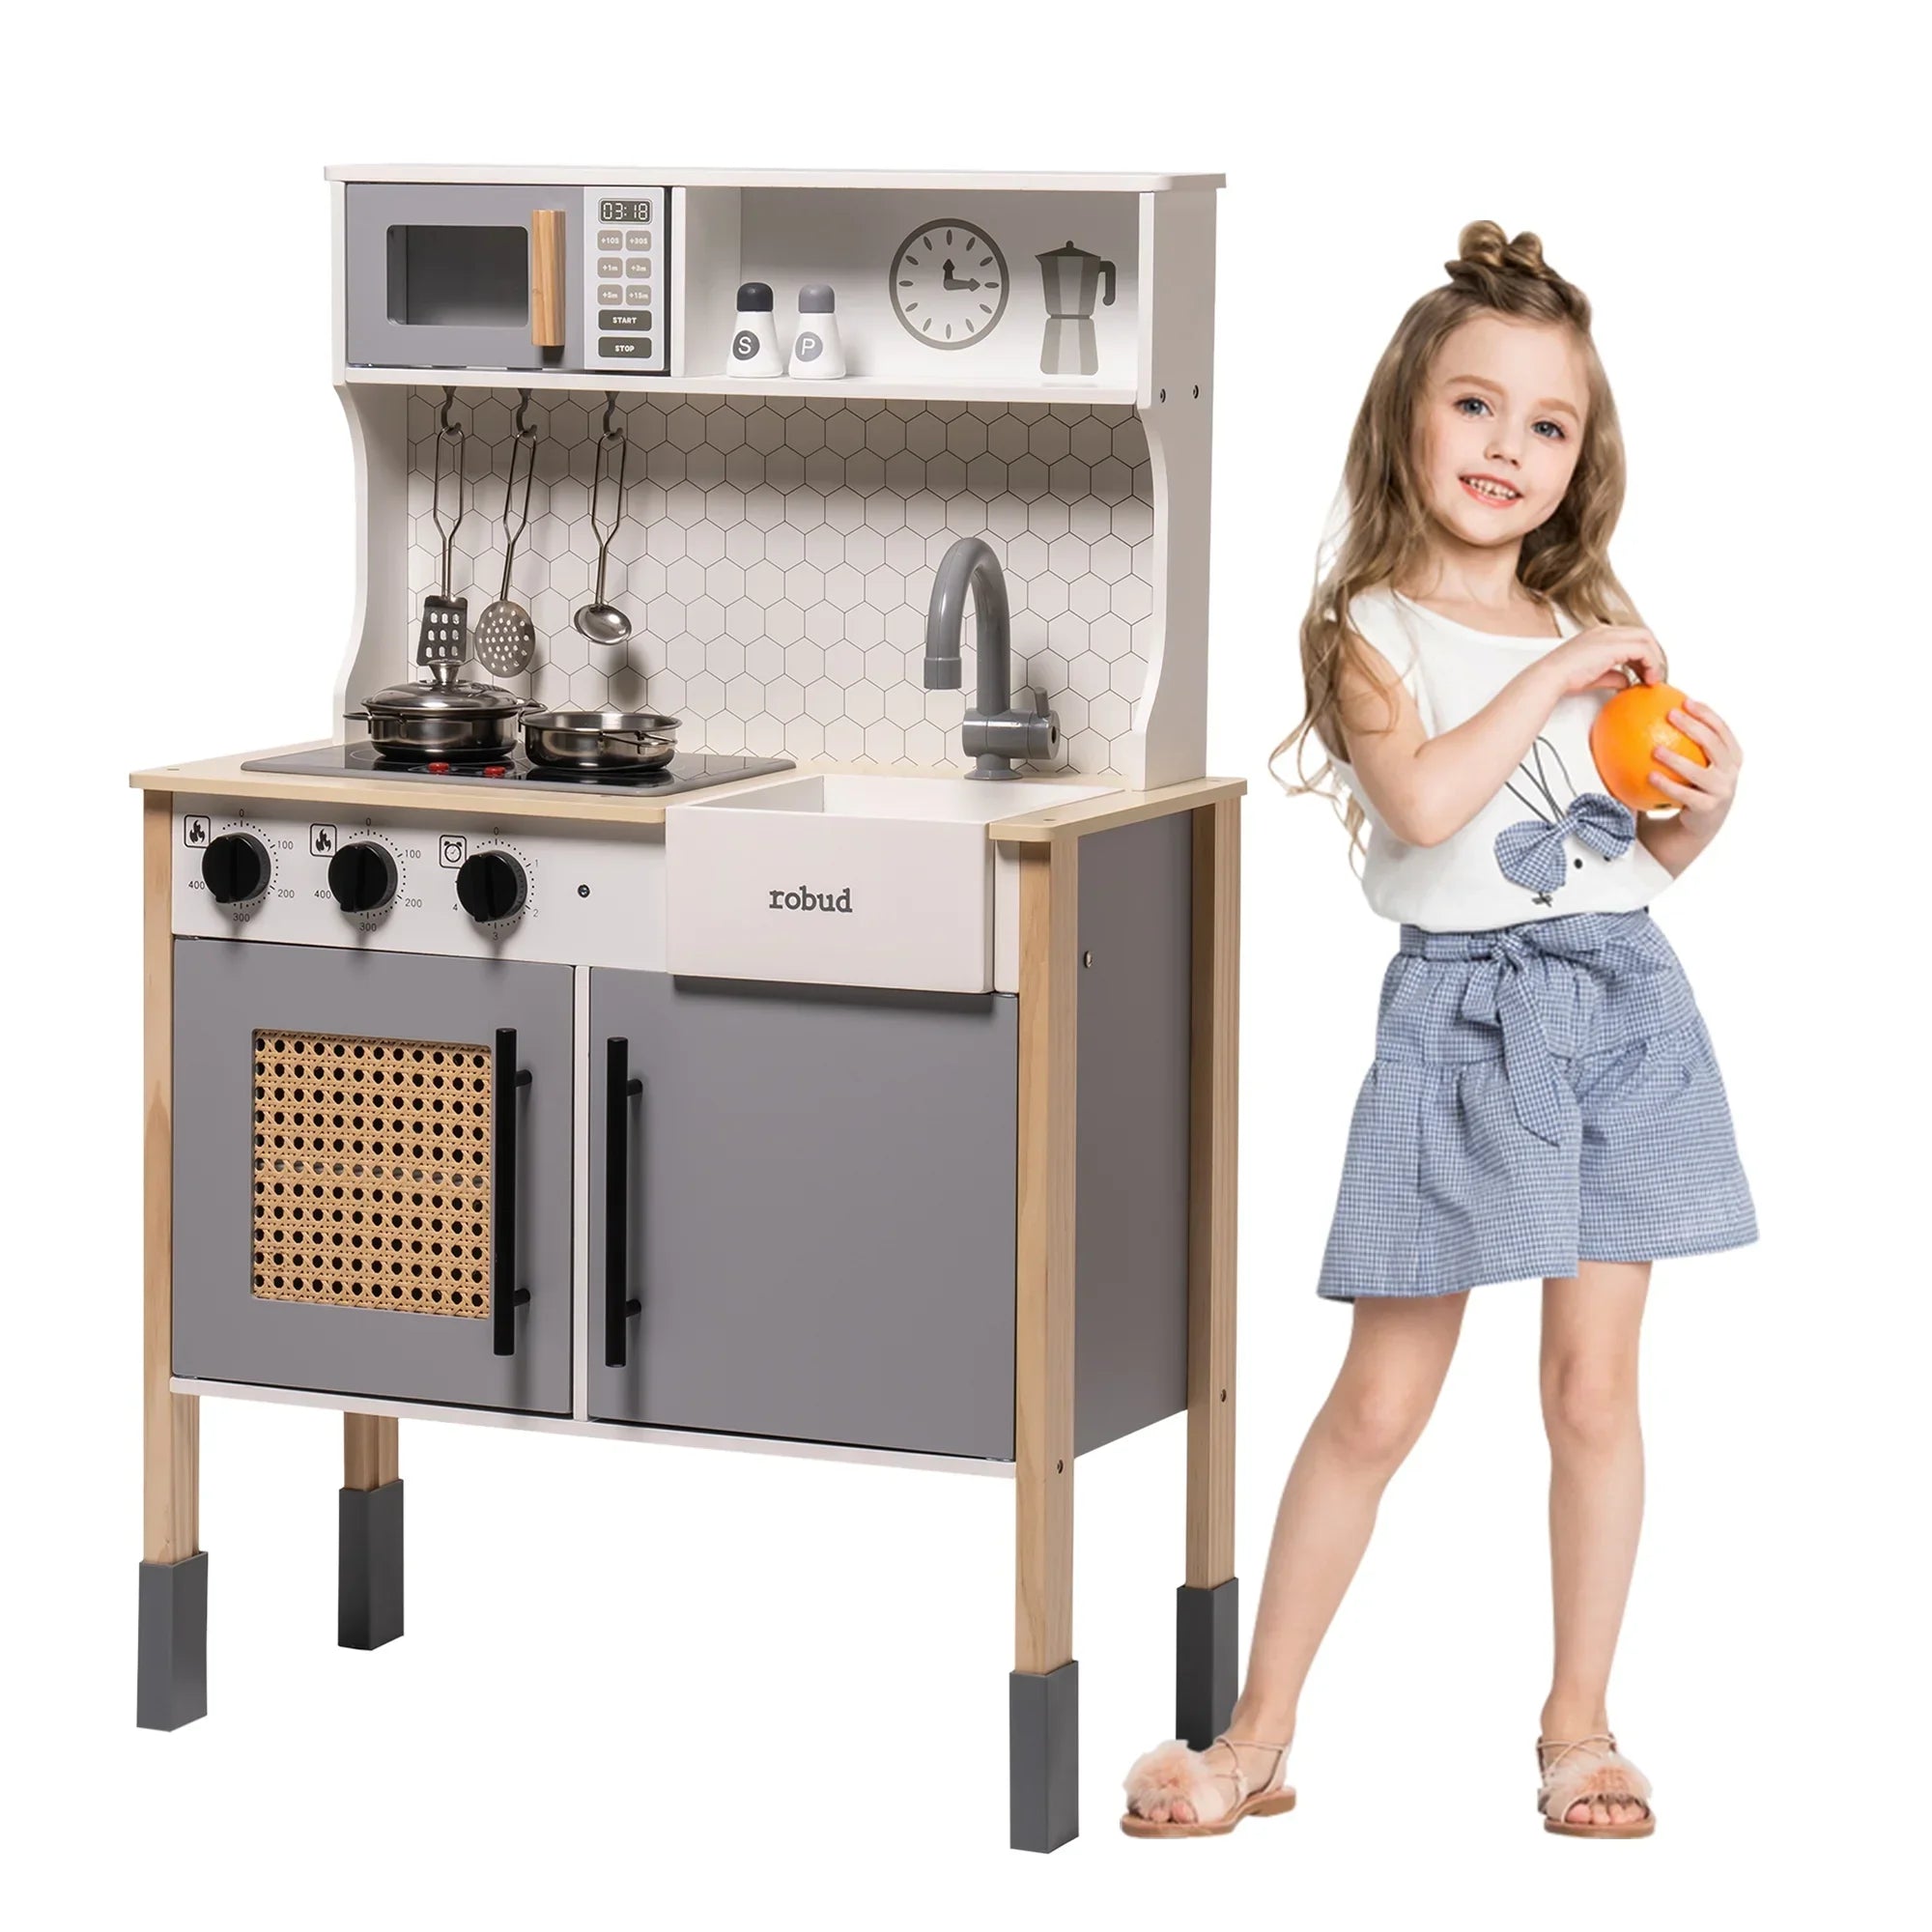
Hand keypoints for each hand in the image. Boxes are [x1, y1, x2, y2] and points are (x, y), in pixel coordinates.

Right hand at [1542, 625, 1668, 698]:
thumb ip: (1613, 676)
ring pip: (1646, 639)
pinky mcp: (1614, 646)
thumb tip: (1626, 681)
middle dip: (1652, 654)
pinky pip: (1644, 650)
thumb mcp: (1595, 676)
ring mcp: (1609, 635)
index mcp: (1597, 634)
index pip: (1629, 637)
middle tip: (1653, 672)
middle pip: (1642, 634)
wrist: (1551, 677)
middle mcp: (1604, 631)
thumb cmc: (1563, 677)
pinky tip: (1648, 677)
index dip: (1641, 654)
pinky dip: (1651, 664)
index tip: (1643, 670)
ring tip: (1653, 677)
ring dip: (1654, 659)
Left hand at [1651, 697, 1740, 840]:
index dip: (1706, 713)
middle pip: (1713, 744)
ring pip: (1698, 771)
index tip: (1685, 701)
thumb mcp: (1700, 762)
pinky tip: (1650, 776)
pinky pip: (1684, 794)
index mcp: (1732, 756)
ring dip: (1675, 759)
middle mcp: (1730, 772)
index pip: (1722, 729)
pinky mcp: (1707, 808)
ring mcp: (1721, 790)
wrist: (1703, 822)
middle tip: (1670, 715)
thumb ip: (1688, 742)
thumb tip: (1658, 713)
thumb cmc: (1696, 785)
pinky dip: (1667, 785)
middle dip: (1693, 727)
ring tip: (1654, 749)